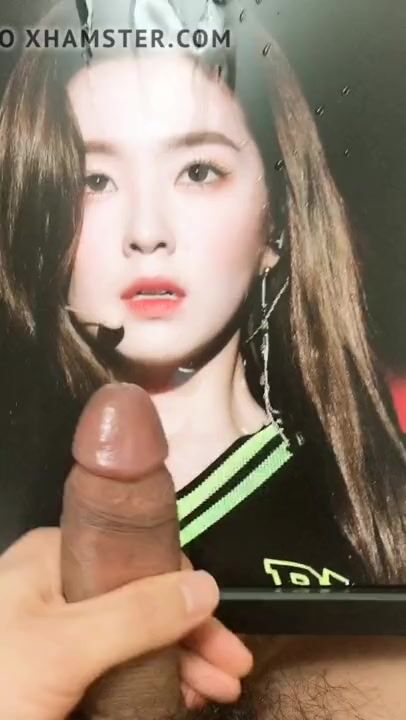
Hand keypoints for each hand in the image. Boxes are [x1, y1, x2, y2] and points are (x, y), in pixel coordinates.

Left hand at [0, 527, 251, 719]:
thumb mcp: (63, 646)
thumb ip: (136, 613)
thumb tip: (209, 587)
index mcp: (55, 556)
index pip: (141, 560)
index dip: (189, 598)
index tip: (224, 644)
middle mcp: (59, 583)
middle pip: (143, 599)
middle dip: (191, 639)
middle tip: (232, 676)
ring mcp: (55, 627)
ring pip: (132, 633)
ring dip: (177, 662)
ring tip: (212, 695)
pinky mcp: (52, 666)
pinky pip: (112, 661)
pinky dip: (147, 679)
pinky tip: (175, 697)